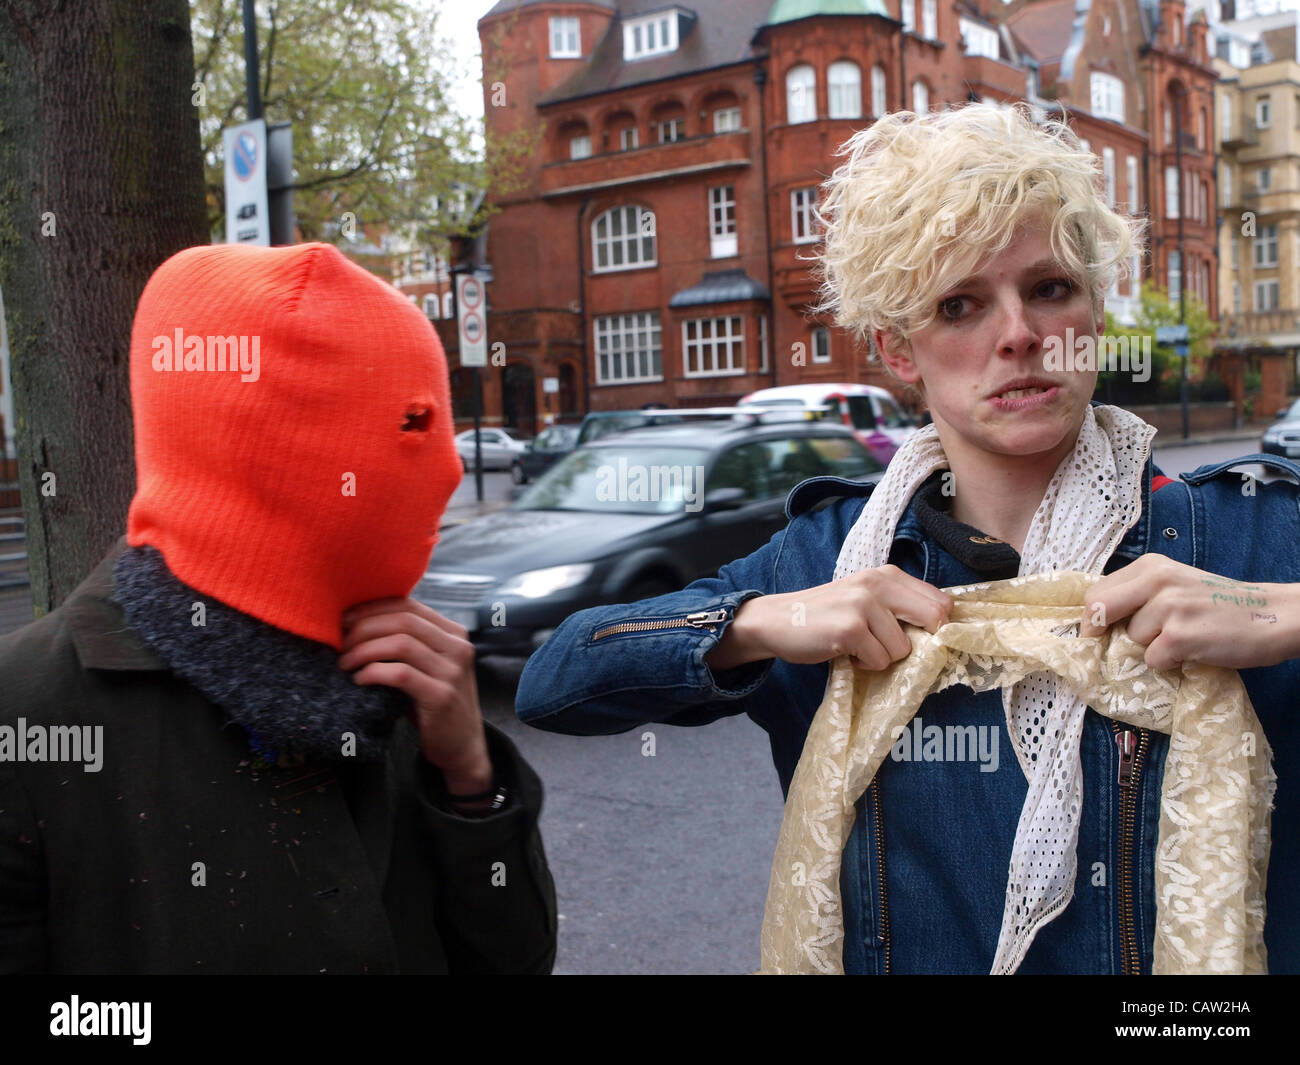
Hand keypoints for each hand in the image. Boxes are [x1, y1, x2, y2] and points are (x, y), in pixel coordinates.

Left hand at [338, 598, 491, 794]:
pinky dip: (373, 672)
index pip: (408, 605)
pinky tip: (360, 679)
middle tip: (341, 644)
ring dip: (364, 650)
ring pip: (400, 644)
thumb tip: (359, 621)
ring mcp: (452, 671)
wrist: (461, 745)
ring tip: (346, 663)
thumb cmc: (435, 702)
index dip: (372, 609)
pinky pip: (400, 674)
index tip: (345, 619)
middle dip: (364, 629)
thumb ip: (410, 642)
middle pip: (403, 621)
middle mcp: (458, 647)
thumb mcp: (429, 665)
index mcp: (454, 633)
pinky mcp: (441, 696)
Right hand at [706, 565, 952, 672]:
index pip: (941, 600)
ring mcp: (863, 605)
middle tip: (893, 646)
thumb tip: (942, 628)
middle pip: (935, 618)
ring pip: (904, 648)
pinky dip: (865, 665)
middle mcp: (878, 583)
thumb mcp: (866, 598)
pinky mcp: (849, 629)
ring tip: (858, 646)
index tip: (921, 638)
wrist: (778, 620)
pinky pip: (880, 660)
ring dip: (883, 657)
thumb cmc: (826, 614)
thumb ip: (899, 605)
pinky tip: (846, 653)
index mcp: (887, 574)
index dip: (939, 626)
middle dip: (922, 642)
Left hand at [1080, 554, 1299, 669]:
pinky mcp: (1180, 636)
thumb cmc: (1218, 605)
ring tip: (1183, 638)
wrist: (1273, 615)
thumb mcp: (1175, 586)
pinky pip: (1152, 659)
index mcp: (1151, 566)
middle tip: (1123, 643)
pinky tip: (1193, 649)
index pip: (1097, 592)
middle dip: (1103, 632)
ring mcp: (1169, 607)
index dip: (1093, 617)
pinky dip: (1169, 662)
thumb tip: (1096, 621)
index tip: (1099, 632)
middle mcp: (1157, 580)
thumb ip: (1139, 595)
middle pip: (1099, 610)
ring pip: (1130, 640)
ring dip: (1151, 647)